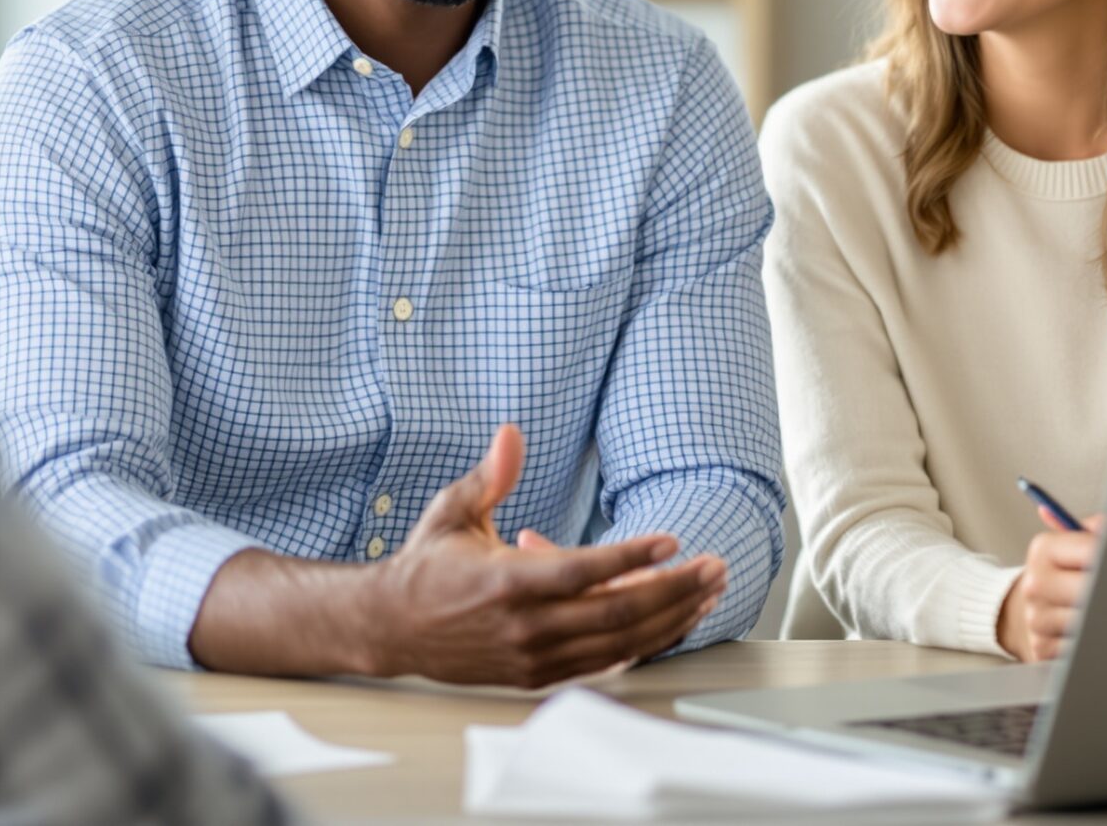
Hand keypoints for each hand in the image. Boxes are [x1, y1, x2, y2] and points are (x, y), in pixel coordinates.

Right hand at [367, 424, 727, 686]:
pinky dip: (644, 643)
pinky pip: (604, 662)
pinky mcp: (538, 674)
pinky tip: (673, 622)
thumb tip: (512, 433)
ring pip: (618, 642)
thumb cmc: (428, 567)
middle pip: (613, 613)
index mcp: (504, 582)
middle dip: (673, 589)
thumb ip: (491, 475)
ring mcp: (534, 656)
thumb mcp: (453, 512)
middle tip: (713, 566)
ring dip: (670, 618)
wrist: (393, 629)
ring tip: (707, 592)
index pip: (579, 573)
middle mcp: (524, 626)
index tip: (671, 542)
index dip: (629, 559)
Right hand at [996, 508, 1106, 662]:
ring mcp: (1035, 618)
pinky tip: (1095, 631)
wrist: (1036, 605)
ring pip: (1088, 624)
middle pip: (1088, 592)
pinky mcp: (1041, 647)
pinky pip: (1082, 648)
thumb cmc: (1068, 570)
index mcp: (1043, 549)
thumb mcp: (1079, 541)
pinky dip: (1094, 642)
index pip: (1090, 550)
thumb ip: (1098, 530)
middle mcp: (1034, 583)